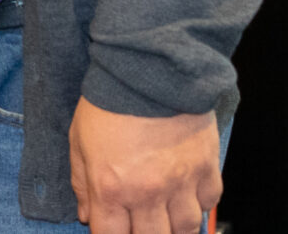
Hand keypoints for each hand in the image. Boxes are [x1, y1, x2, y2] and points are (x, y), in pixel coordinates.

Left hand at [68, 96, 219, 233]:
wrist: (147, 69)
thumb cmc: (109, 101)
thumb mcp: (79, 141)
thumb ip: (81, 183)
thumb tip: (85, 214)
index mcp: (112, 188)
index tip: (112, 231)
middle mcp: (148, 193)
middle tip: (141, 225)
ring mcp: (181, 182)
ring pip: (186, 229)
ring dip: (175, 229)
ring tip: (166, 221)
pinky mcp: (206, 167)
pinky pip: (208, 202)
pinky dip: (199, 205)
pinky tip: (188, 196)